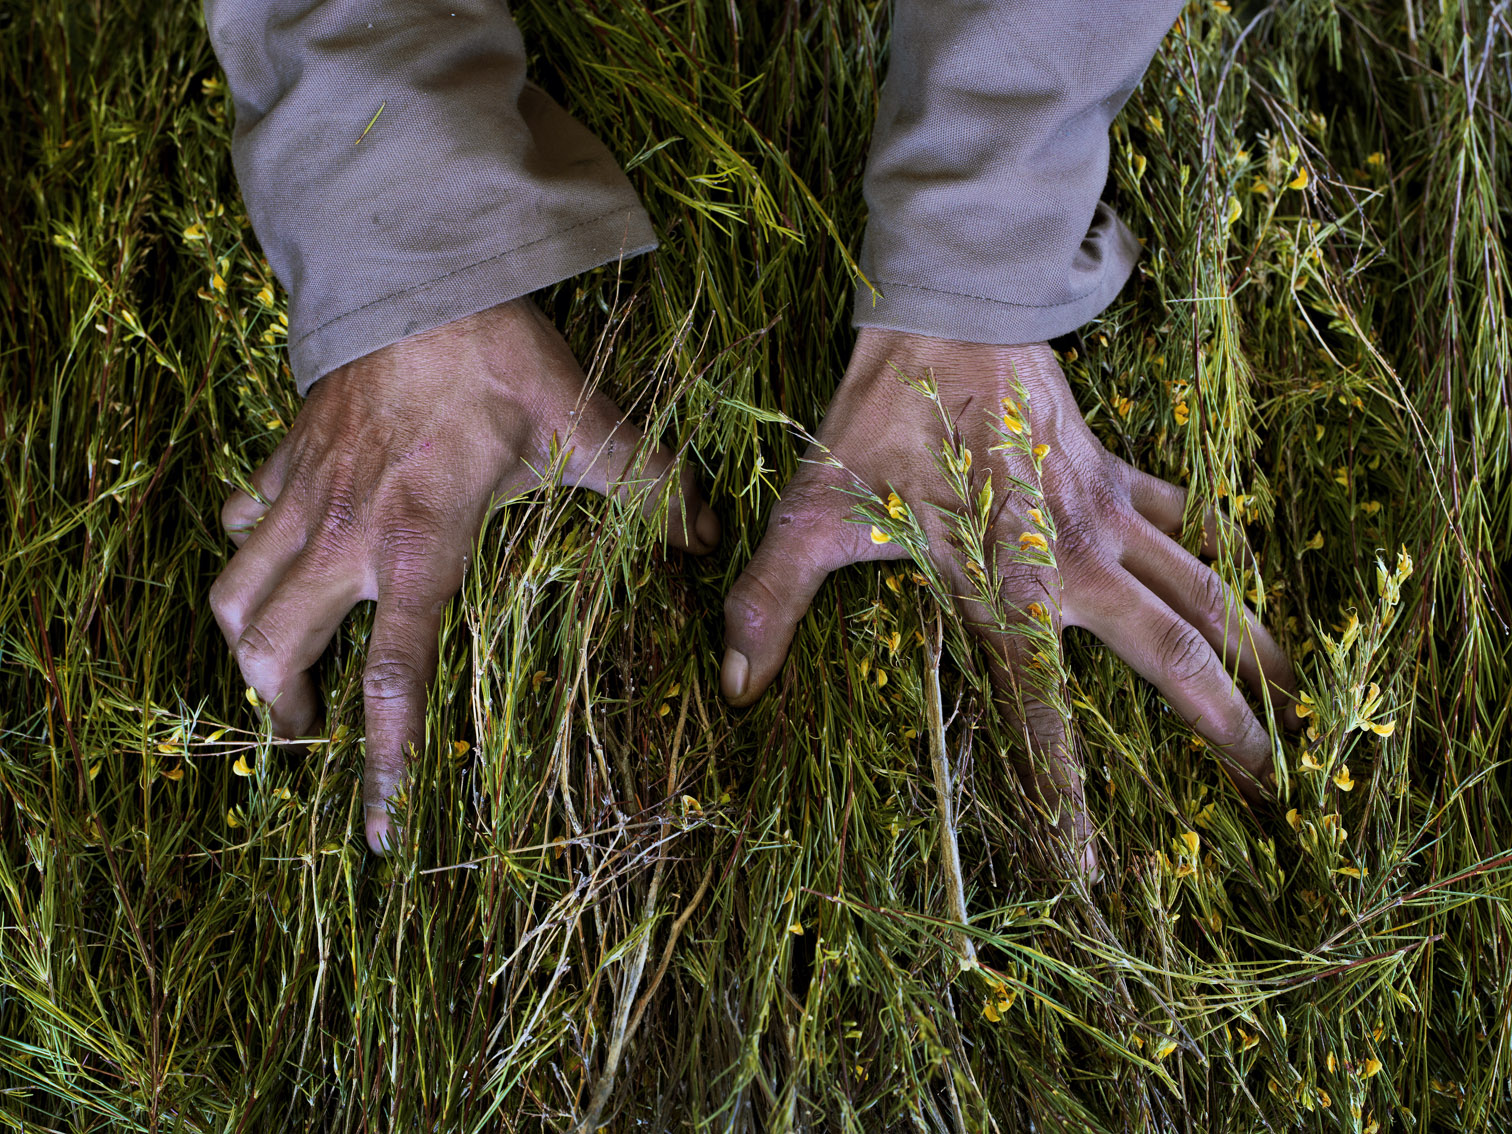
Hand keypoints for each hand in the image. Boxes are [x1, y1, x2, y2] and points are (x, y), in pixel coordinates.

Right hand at [209, 299, 717, 851]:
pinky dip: (246, 552)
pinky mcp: (286, 456)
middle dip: (283, 711)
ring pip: (233, 593)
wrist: (422, 270)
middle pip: (272, 650)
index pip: (391, 674)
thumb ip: (651, 487)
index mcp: (420, 546)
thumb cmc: (500, 357)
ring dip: (246, 646)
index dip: (382, 758)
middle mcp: (346, 535)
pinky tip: (275, 557)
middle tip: (311, 739)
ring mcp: (305, 495)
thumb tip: (704, 538)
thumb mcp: (586, 423)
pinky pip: (240, 522)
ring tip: (277, 673)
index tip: (379, 822)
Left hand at [721, 329, 1295, 870]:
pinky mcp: (1114, 472)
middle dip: (1225, 724)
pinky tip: (1238, 578)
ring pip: (1203, 589)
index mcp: (1004, 593)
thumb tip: (736, 683)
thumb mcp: (813, 513)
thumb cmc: (879, 419)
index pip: (1043, 717)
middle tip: (1273, 785)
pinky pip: (1181, 521)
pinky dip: (1214, 552)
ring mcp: (1105, 516)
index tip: (1092, 870)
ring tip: (1302, 699)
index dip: (1065, 798)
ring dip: (1252, 644)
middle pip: (1171, 657)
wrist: (948, 312)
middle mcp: (1073, 566)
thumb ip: (770, 600)